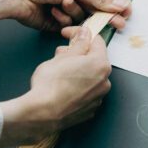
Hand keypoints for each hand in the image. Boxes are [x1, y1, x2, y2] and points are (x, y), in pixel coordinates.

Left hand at [0, 0, 131, 30]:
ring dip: (73, 12)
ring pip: (81, 19)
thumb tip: (119, 2)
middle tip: (116, 24)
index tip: (127, 13)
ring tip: (62, 3)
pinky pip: (68, 26)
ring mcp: (63, 10)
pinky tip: (53, 12)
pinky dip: (62, 20)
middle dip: (104, 16)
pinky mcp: (55, 23)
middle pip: (95, 10)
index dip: (116, 5)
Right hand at [0, 26, 112, 147]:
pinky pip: (86, 92)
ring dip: (78, 71)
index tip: (68, 34)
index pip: (96, 40)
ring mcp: (98, 98)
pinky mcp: (90, 110)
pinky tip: (63, 87)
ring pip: (90, 77)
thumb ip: (78, 44)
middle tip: (60, 55)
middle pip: (94, 60)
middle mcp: (104, 82)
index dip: (79, 34)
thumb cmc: (50, 85)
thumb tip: (84, 35)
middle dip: (78, 55)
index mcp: (100, 64)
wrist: (42, 113)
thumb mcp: (61, 57)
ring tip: (59, 73)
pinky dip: (77, 87)